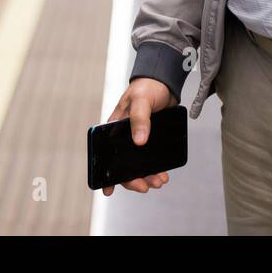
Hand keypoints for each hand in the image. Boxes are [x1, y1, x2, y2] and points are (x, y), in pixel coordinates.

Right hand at [101, 78, 175, 195]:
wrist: (164, 82)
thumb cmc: (147, 87)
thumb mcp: (141, 101)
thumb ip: (140, 119)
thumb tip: (139, 141)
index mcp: (114, 128)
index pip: (107, 154)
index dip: (107, 173)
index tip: (108, 189)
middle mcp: (124, 136)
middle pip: (124, 164)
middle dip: (134, 178)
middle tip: (147, 186)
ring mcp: (138, 138)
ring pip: (139, 164)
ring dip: (148, 175)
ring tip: (160, 180)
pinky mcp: (151, 139)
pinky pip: (151, 158)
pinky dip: (156, 167)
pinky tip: (163, 173)